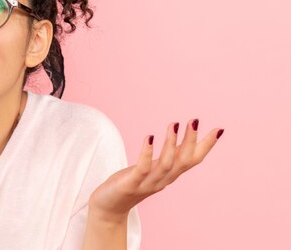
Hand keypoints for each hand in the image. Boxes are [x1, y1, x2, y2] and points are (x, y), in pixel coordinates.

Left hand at [89, 119, 223, 221]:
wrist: (110, 207)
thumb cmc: (132, 183)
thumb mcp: (153, 167)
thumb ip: (169, 157)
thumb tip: (185, 139)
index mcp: (169, 175)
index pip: (192, 160)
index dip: (206, 146)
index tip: (219, 129)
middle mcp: (163, 180)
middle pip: (183, 161)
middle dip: (191, 141)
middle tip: (195, 121)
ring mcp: (147, 183)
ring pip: (166, 164)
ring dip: (171, 144)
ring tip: (173, 124)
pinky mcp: (130, 184)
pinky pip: (142, 168)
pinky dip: (147, 153)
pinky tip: (149, 138)